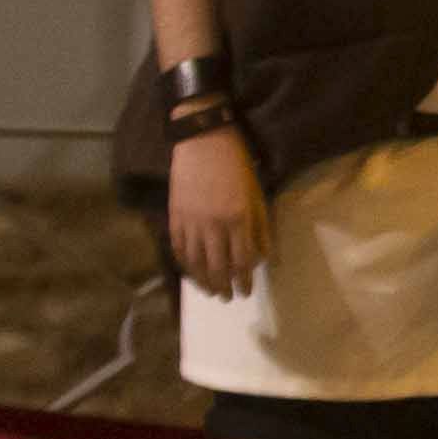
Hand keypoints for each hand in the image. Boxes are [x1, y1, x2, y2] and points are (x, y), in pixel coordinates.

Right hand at [166, 128, 270, 296]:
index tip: (246, 291)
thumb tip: (263, 257)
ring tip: (210, 292)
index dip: (244, 279)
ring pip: (195, 261)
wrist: (203, 140)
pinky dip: (184, 263)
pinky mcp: (174, 215)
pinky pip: (178, 247)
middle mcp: (213, 225)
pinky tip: (190, 272)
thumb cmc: (237, 166)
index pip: (242, 260)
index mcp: (238, 219)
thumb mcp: (258, 196)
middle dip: (224, 286)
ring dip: (203, 281)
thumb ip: (260, 228)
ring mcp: (191, 221)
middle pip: (217, 266)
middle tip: (228, 298)